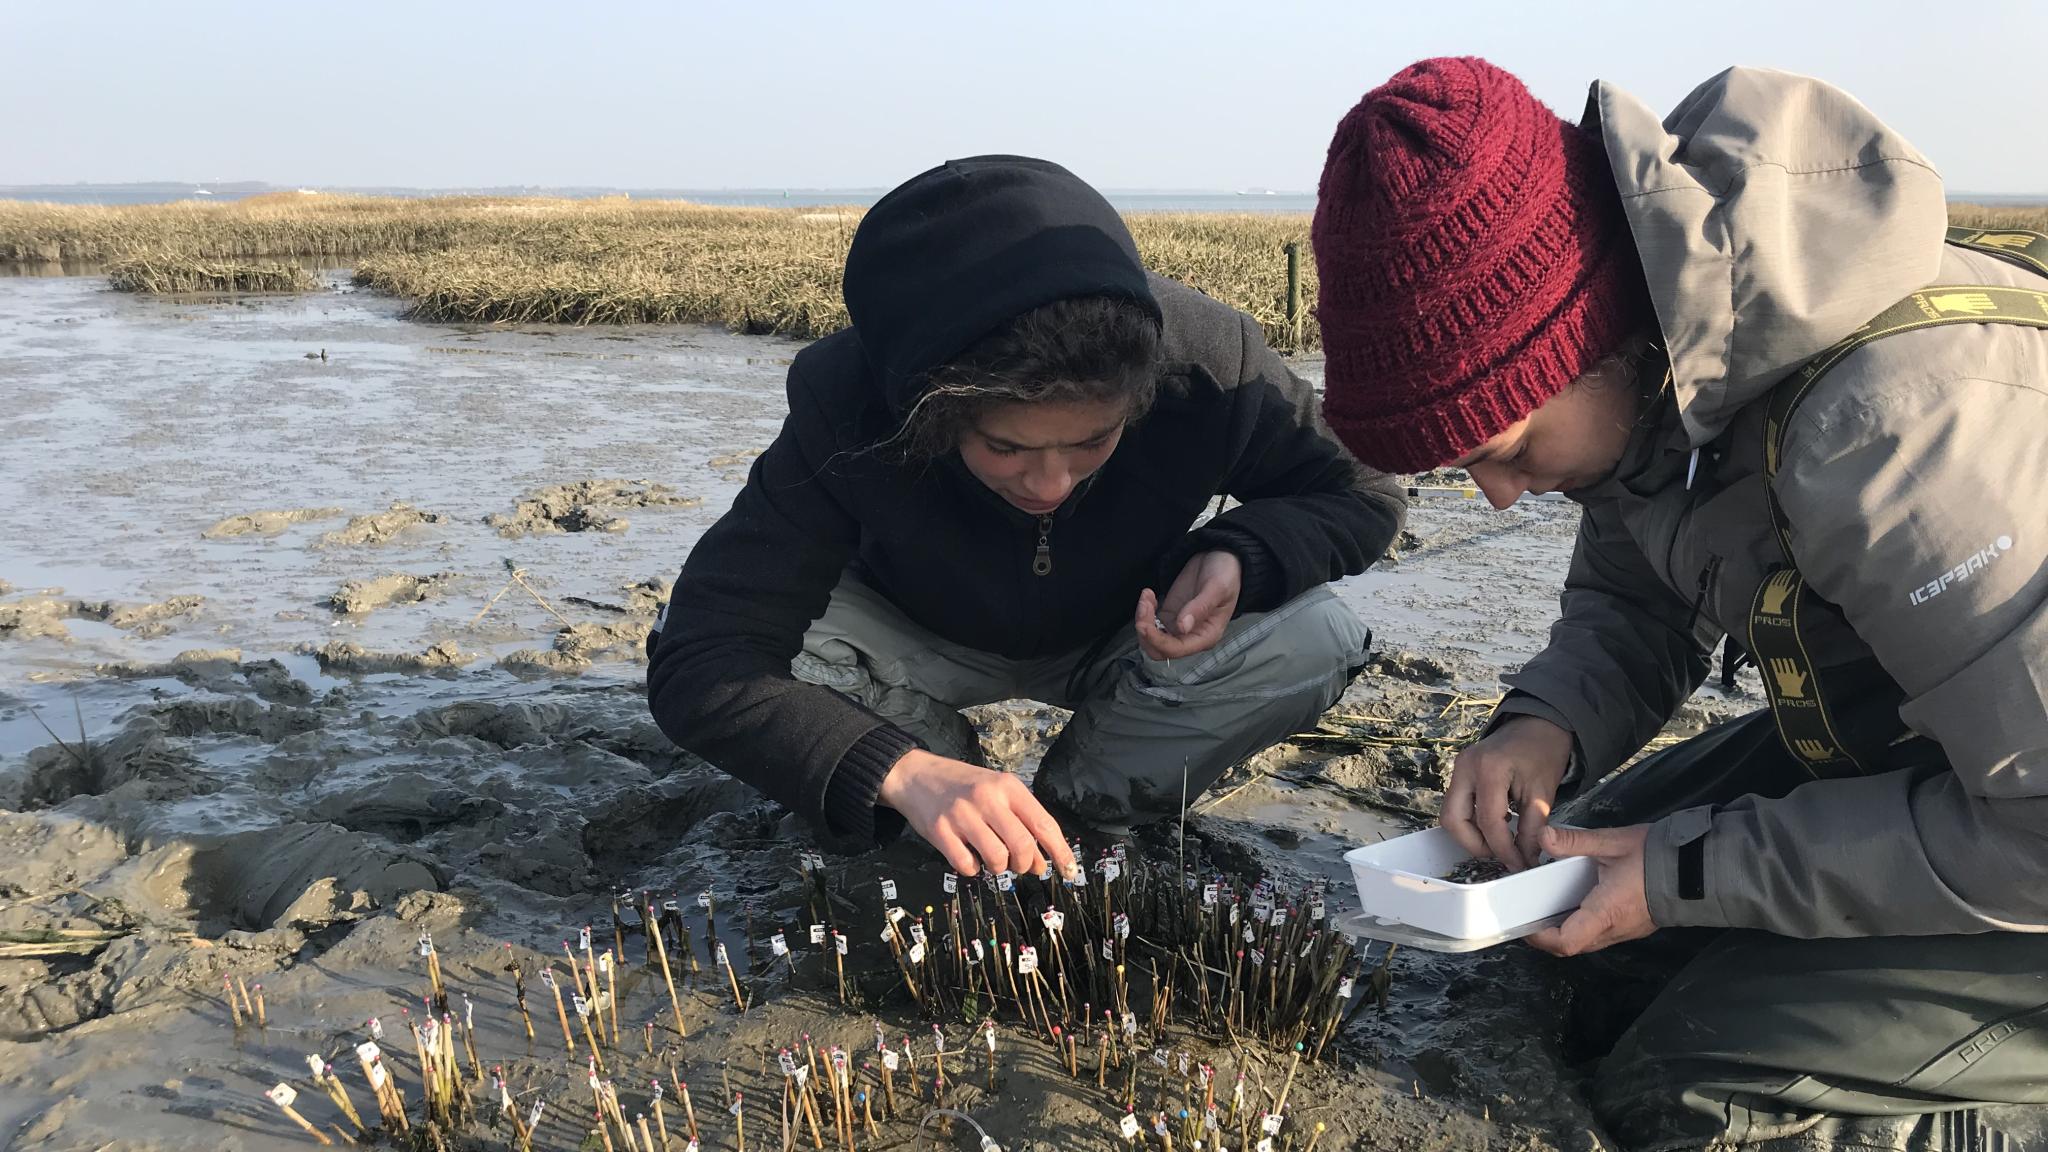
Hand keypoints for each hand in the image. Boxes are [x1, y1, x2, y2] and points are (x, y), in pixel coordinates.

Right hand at [877, 749, 1077, 879]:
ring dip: (998, 868)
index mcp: (1008, 787)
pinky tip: (969, 857)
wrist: (917, 774)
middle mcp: (987, 798)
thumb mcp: (997, 790)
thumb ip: (1021, 821)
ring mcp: (962, 815)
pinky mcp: (940, 832)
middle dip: (1025, 864)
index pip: (1044, 824)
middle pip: (1023, 846)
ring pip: (997, 859)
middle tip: (1018, 865)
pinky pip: (967, 865)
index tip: (1069, 871)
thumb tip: (1040, 863)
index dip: (1060, 852)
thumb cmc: (963, 785)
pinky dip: (973, 870)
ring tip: (991, 858)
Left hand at [1136, 550, 1241, 659]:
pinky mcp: (1169, 614)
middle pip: (1159, 650)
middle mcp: (1191, 636)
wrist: (1221, 558)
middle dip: (1146, 633)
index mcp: (1206, 636)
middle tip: (1144, 606)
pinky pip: (1150, 623)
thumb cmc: (1226, 574)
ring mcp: (1178, 626)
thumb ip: (1200, 608)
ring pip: (1151, 638)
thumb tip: (1182, 628)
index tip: (1145, 625)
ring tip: (1147, 596)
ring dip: (1143, 620)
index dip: (1157, 641)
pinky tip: (1149, 595)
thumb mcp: (1217, 587)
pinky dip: (1144, 612)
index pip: (1177, 650)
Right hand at [1443, 715, 1573, 870]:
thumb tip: (1526, 859)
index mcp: (1489, 770)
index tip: (1519, 865)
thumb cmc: (1544, 753)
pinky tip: (1496, 825)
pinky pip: (1457, 804)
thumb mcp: (1544, 793)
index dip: (1503, 850)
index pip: (1489, 822)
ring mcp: (1458, 768)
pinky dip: (1473, 821)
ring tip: (1500, 842)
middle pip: (1453, 819)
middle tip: (1501, 855)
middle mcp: (1465, 768)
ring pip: (1450, 814)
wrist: (1538, 724)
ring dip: (1471, 835)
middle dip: (1475, 845)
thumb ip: (1533, 829)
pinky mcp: (1460, 772)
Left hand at [1524, 824, 1653, 955]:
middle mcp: (1615, 928)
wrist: (1698, 867)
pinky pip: (1601, 934)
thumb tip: (1544, 837)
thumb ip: (1574, 841)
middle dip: (1547, 935)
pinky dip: (1583, 924)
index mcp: (1606, 911)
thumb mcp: (1611, 842)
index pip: (1566, 942)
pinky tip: (1578, 902)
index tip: (1526, 922)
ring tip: (1551, 906)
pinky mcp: (1633, 927)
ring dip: (1566, 930)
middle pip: (1573, 946)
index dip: (1540, 937)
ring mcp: (1626, 931)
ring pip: (1587, 942)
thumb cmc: (1656, 856)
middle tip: (1531, 913)